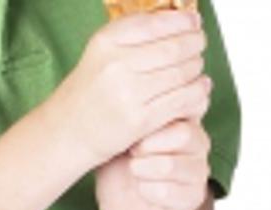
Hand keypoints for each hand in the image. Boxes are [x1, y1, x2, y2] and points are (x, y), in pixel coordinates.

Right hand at [51, 10, 212, 170]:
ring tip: (198, 64)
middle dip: (194, 43)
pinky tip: (201, 86)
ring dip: (197, 67)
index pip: (154, 23)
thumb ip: (133, 35)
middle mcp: (117, 64)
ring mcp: (129, 93)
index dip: (181, 20)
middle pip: (173, 48)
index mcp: (107, 42)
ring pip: (181, 74)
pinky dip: (197, 91)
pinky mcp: (141, 119)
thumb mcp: (102, 52)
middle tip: (200, 42)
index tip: (194, 20)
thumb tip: (174, 19)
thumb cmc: (90, 91)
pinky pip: (181, 100)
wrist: (69, 130)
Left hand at [96, 118, 212, 209]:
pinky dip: (145, 190)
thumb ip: (139, 116)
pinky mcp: (194, 197)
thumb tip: (140, 107)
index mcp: (185, 119)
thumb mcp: (125, 131)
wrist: (119, 197)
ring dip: (143, 169)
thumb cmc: (122, 159)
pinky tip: (142, 189)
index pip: (179, 110)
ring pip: (170, 165)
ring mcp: (199, 171)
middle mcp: (199, 144)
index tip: (133, 133)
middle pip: (183, 135)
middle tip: (132, 152)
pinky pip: (166, 192)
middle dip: (147, 145)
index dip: (150, 123)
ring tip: (135, 171)